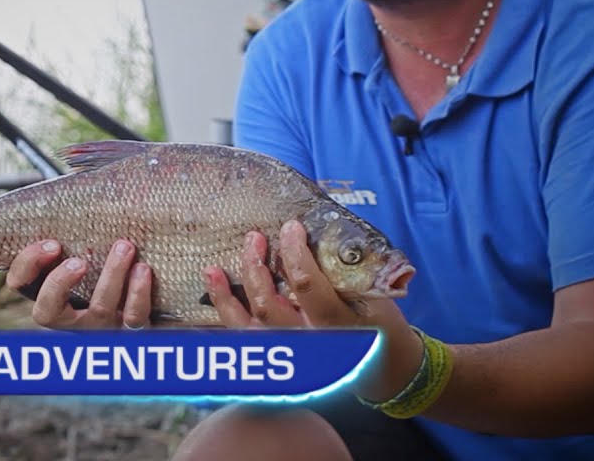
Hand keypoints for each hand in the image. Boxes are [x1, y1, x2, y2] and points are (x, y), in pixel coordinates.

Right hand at [5, 238, 152, 329]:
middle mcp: (72, 318)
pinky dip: (138, 293)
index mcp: (50, 291)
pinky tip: (143, 269)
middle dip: (60, 283)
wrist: (156, 289)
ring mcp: (102, 327)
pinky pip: (134, 318)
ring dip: (110, 276)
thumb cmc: (110, 253)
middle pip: (48, 313)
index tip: (52, 243)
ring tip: (124, 247)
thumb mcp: (85, 240)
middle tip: (79, 259)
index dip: (29, 265)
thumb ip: (70, 224)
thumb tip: (69, 179)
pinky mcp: (133, 330)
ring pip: (99, 311)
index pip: (21, 285)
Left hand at [204, 220, 422, 399]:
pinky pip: (240, 338)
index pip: (306, 286)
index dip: (294, 253)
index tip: (290, 227)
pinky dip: (223, 315)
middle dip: (255, 267)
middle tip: (254, 238)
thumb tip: (316, 234)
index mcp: (334, 323)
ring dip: (227, 295)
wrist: (381, 365)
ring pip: (247, 325)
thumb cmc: (377, 322)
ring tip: (213, 268)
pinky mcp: (274, 356)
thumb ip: (345, 271)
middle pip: (268, 304)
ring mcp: (287, 352)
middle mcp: (306, 342)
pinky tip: (213, 293)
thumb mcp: (374, 296)